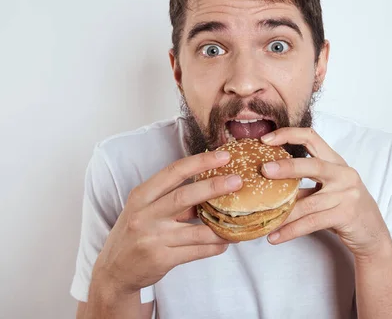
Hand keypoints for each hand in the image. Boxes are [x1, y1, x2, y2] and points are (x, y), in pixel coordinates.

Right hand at [92, 151, 242, 294]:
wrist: (114, 271)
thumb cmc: (135, 233)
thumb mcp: (145, 209)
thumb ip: (172, 198)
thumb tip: (210, 184)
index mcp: (141, 196)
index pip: (173, 172)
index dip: (200, 162)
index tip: (223, 156)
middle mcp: (145, 215)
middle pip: (185, 196)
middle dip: (214, 187)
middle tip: (237, 181)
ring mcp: (153, 239)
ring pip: (197, 231)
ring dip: (222, 226)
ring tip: (241, 219)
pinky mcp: (162, 259)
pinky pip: (197, 251)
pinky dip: (216, 246)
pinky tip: (226, 241)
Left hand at [260, 128, 391, 258]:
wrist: (372, 234)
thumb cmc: (344, 209)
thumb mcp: (327, 191)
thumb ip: (304, 185)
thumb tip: (267, 183)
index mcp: (336, 162)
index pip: (312, 137)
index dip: (288, 134)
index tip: (266, 139)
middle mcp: (344, 174)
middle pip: (312, 165)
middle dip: (286, 167)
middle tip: (263, 170)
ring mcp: (347, 194)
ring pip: (308, 203)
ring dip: (283, 213)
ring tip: (262, 219)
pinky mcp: (346, 215)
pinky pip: (312, 222)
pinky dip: (291, 231)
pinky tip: (275, 236)